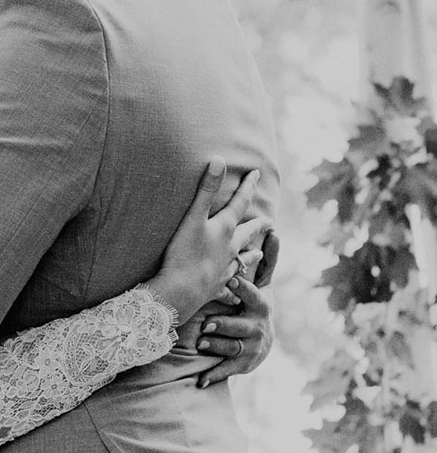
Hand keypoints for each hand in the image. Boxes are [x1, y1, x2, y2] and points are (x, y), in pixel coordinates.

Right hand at [147, 159, 270, 323]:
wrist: (182, 290)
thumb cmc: (185, 252)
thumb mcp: (194, 216)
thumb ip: (206, 189)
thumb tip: (219, 159)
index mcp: (225, 229)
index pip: (240, 202)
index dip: (248, 186)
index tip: (257, 173)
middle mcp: (230, 248)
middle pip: (248, 233)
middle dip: (258, 225)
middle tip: (270, 222)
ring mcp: (225, 269)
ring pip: (242, 261)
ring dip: (251, 257)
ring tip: (259, 255)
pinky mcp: (216, 288)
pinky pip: (229, 288)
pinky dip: (233, 289)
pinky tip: (235, 292)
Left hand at [189, 263, 276, 386]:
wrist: (261, 342)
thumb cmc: (256, 305)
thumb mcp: (263, 284)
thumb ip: (266, 260)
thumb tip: (274, 230)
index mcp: (261, 306)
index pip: (254, 297)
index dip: (243, 290)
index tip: (230, 280)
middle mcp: (258, 328)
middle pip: (242, 326)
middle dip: (226, 324)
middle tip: (208, 323)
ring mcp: (251, 348)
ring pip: (232, 347)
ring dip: (216, 346)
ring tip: (200, 342)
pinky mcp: (242, 365)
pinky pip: (227, 370)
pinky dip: (214, 375)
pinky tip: (201, 380)